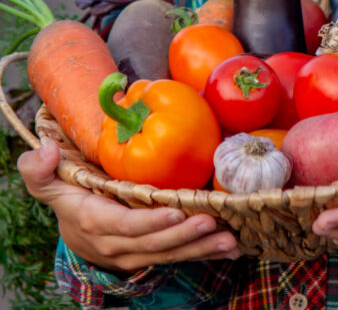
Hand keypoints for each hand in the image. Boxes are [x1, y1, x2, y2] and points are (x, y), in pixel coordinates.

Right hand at [17, 140, 239, 271]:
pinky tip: (229, 248)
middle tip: (212, 223)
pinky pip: (178, 255)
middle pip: (154, 243)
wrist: (74, 230)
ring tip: (229, 241)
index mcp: (96, 222)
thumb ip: (39, 169)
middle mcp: (117, 243)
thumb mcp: (46, 183)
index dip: (150, 222)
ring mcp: (136, 252)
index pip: (125, 226)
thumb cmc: (68, 197)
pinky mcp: (151, 254)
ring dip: (201, 248)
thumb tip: (46, 151)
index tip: (176, 213)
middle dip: (184, 236)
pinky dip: (204, 252)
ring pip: (170, 253)